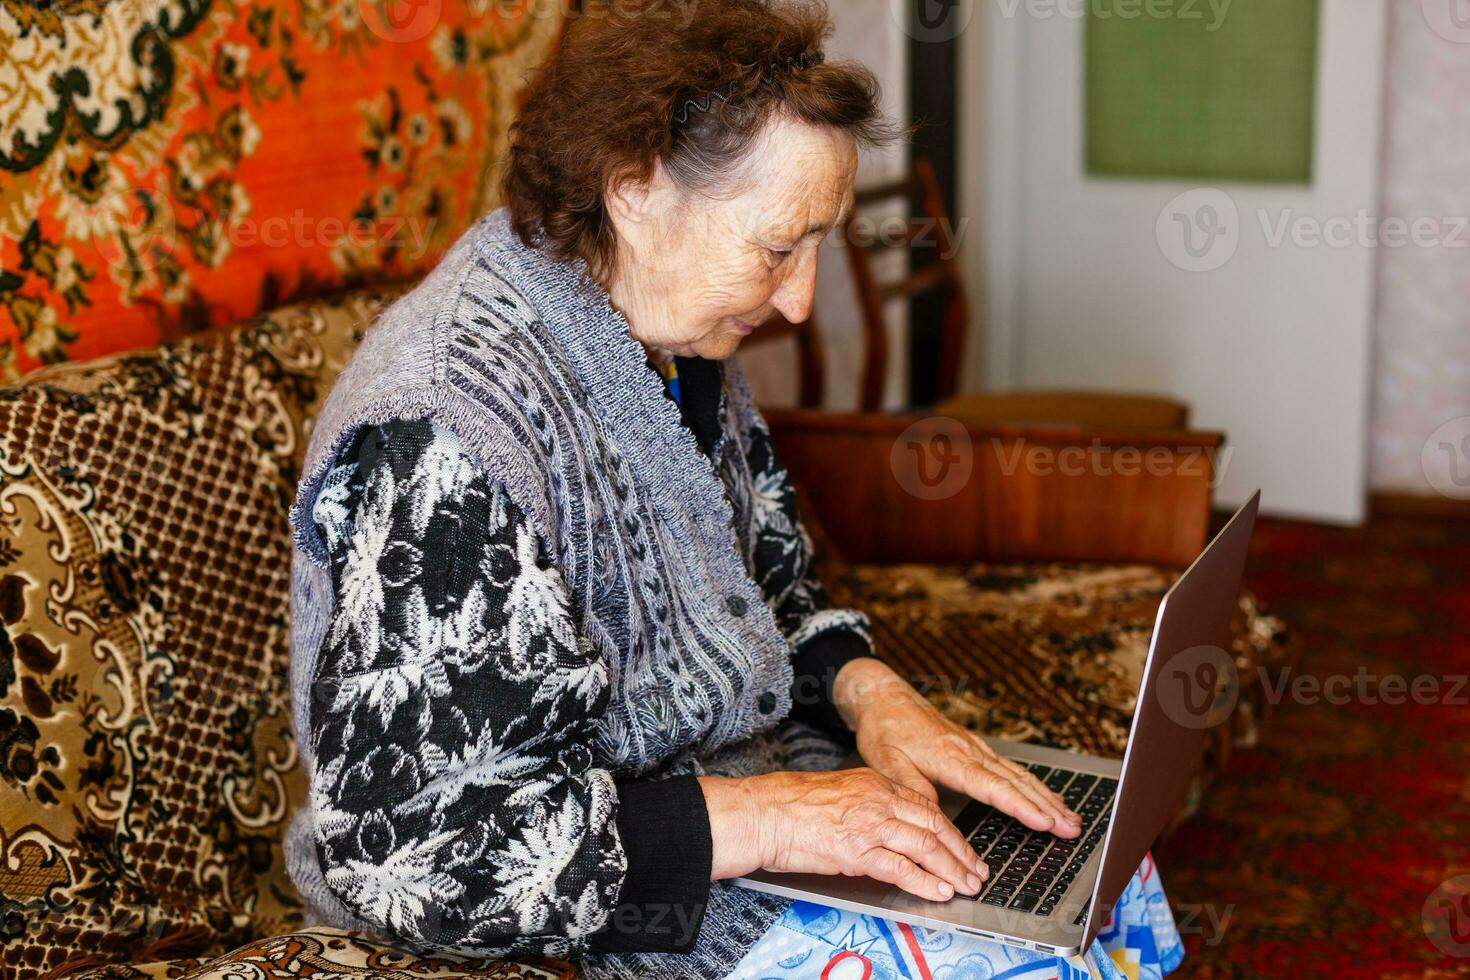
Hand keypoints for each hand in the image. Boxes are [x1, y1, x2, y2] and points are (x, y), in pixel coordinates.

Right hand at [697, 769, 987, 901]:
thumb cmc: (788, 805)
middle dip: (961, 852)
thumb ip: (867, 804)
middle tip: (976, 870)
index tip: (964, 847)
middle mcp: (878, 800)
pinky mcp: (856, 850)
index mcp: (874, 782)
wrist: (761, 813)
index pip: (926, 807)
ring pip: (925, 847)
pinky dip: (925, 882)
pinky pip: (901, 868)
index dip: (951, 831)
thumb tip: (889, 825)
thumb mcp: (838, 792)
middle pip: (934, 826)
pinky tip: (939, 892)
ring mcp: (869, 824)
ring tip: (966, 885)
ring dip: (951, 869)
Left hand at [834, 658, 1082, 838]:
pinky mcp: (975, 747)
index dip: (1021, 807)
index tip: (1045, 822)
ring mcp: (976, 748)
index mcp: (951, 757)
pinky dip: (1033, 785)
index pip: (993, 787)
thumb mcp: (887, 762)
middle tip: (1073, 828)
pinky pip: (1011, 768)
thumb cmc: (884, 728)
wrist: (885, 696)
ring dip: (1047, 797)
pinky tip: (1046, 796)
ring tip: (1070, 818)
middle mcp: (970, 751)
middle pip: (1016, 782)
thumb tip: (934, 820)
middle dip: (1047, 807)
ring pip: (1019, 775)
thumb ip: (912, 789)